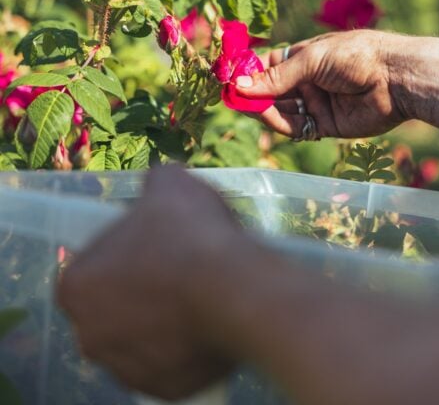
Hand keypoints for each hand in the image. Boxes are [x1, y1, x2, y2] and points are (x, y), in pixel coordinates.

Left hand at [56, 166, 244, 400]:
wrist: (234, 289)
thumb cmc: (189, 234)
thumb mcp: (169, 183)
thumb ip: (153, 183)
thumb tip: (158, 184)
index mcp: (75, 287)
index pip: (92, 267)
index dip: (123, 253)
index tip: (154, 244)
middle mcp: (89, 336)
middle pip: (113, 307)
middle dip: (140, 291)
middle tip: (177, 267)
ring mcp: (127, 370)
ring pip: (142, 338)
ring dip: (162, 319)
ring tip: (200, 291)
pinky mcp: (164, 390)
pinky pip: (172, 362)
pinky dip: (187, 345)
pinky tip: (209, 318)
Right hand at [236, 30, 406, 138]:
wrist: (396, 79)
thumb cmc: (356, 56)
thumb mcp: (312, 59)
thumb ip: (276, 77)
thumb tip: (239, 85)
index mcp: (305, 57)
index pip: (269, 66)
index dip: (249, 72)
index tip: (228, 76)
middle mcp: (308, 81)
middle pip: (271, 90)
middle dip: (251, 93)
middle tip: (229, 96)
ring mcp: (316, 104)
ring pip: (280, 110)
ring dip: (261, 108)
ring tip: (243, 105)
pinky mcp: (325, 126)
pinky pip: (296, 127)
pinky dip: (278, 123)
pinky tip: (264, 115)